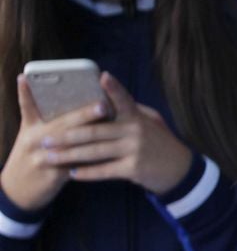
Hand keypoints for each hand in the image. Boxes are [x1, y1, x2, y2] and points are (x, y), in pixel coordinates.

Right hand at [1, 76, 107, 212]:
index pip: (27, 106)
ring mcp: (41, 157)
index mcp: (30, 127)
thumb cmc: (33, 157)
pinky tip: (110, 152)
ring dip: (93, 134)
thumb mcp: (33, 137)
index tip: (27, 77)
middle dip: (84, 114)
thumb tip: (81, 103)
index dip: (25, 92)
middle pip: (61, 123)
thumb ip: (49, 121)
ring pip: (72, 143)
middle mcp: (33, 139)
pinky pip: (77, 163)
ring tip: (111, 127)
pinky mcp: (52, 174)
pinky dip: (94, 157)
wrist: (18, 191)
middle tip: (103, 104)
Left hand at [42, 72, 192, 194]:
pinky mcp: (133, 168)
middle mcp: (136, 130)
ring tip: (49, 158)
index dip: (114, 88)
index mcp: (137, 117)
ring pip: (94, 152)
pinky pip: (104, 170)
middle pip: (95, 131)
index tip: (102, 77)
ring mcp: (134, 149)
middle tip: (44, 139)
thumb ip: (130, 112)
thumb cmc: (159, 143)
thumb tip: (107, 99)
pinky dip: (87, 173)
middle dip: (66, 136)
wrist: (179, 169)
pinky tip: (72, 173)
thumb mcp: (150, 122)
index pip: (124, 99)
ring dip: (69, 156)